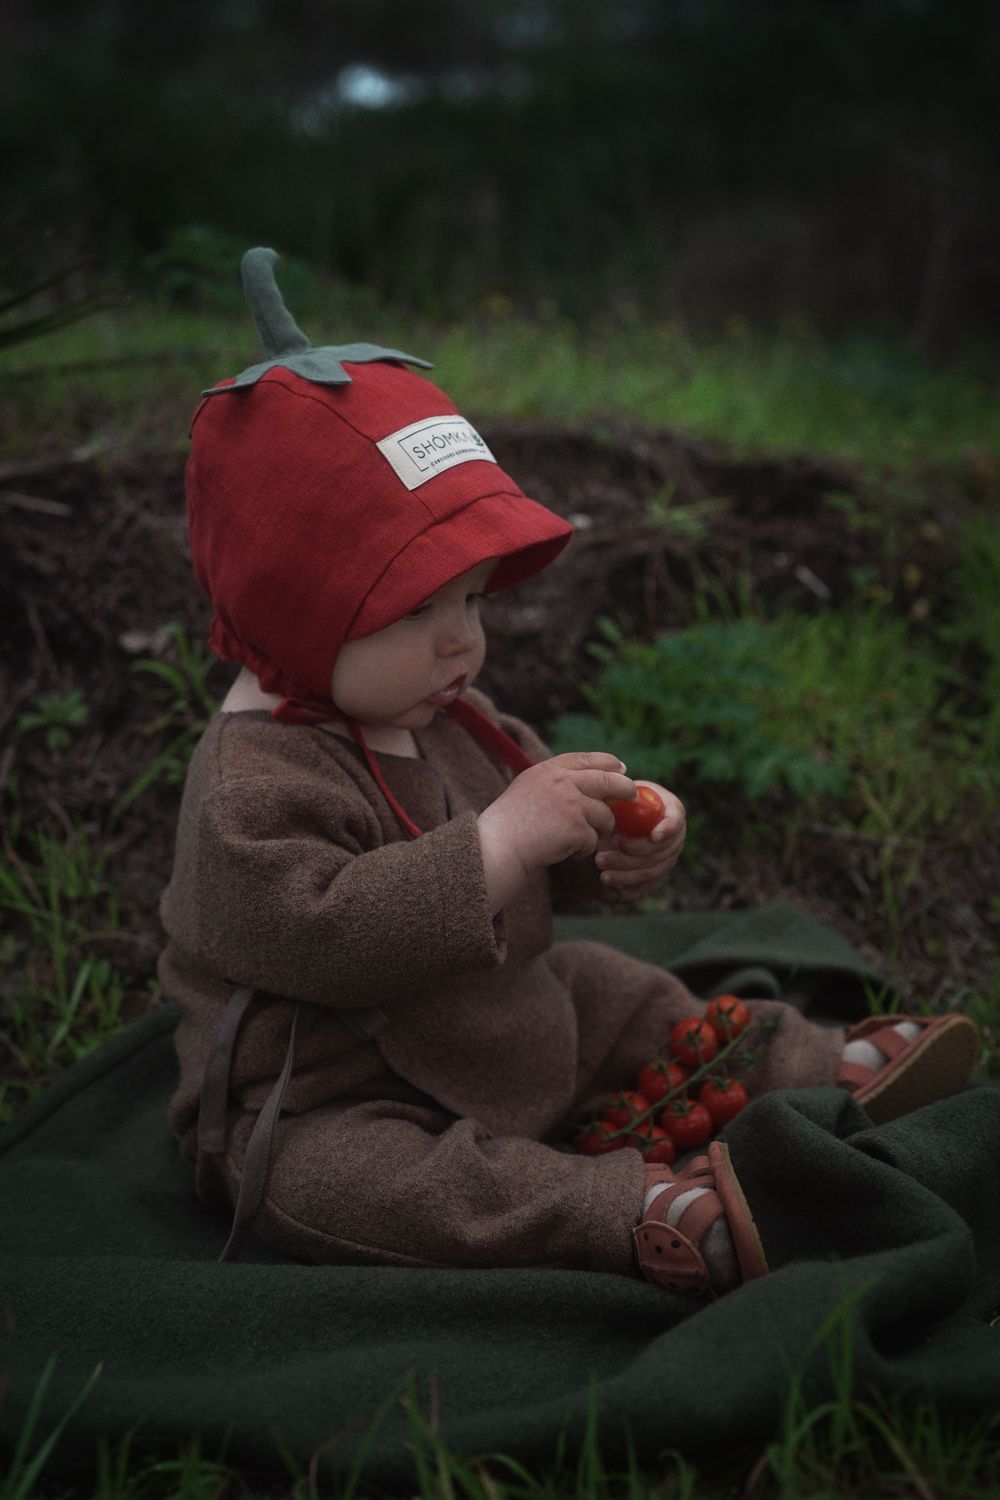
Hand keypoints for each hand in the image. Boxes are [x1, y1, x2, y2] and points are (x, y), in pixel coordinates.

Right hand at [477, 752, 634, 912]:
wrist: (498, 847)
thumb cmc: (509, 825)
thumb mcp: (528, 789)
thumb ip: (555, 782)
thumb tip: (590, 782)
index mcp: (548, 770)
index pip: (585, 759)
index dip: (606, 763)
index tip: (620, 768)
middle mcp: (562, 782)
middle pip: (607, 780)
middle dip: (625, 788)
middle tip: (633, 795)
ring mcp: (571, 803)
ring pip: (604, 815)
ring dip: (599, 830)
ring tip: (579, 841)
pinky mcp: (577, 827)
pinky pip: (593, 839)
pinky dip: (583, 850)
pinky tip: (566, 852)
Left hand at [593, 781, 684, 902]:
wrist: (614, 822)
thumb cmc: (617, 802)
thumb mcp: (617, 795)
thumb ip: (618, 796)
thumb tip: (613, 800)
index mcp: (671, 810)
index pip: (676, 820)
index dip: (668, 829)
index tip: (654, 835)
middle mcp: (674, 837)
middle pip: (661, 851)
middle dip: (633, 854)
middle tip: (604, 855)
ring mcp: (668, 858)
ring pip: (652, 871)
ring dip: (626, 873)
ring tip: (601, 873)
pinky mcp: (657, 875)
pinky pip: (646, 886)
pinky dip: (628, 887)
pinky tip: (609, 883)